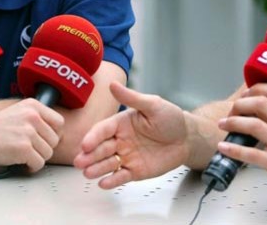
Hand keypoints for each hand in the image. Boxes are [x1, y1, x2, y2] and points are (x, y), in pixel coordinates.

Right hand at [0, 98, 64, 172]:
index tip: (43, 140)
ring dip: (37, 158)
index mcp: (33, 105)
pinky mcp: (23, 148)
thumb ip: (36, 119)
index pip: (59, 122)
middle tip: (29, 150)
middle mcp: (32, 116)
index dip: (52, 134)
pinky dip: (31, 167)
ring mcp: (28, 132)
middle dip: (43, 148)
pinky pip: (39, 163)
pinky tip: (21, 163)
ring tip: (23, 156)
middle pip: (54, 140)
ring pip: (48, 153)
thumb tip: (56, 134)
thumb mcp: (17, 112)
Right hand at [74, 81, 190, 187]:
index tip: (85, 144)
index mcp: (121, 123)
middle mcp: (120, 140)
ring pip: (107, 163)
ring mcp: (126, 156)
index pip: (103, 129)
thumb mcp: (152, 105)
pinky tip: (104, 183)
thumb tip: (112, 84)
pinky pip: (121, 176)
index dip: (93, 137)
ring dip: (96, 168)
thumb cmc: (170, 118)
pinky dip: (112, 180)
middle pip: (101, 148)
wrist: (187, 138)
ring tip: (88, 173)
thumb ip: (131, 98)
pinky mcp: (134, 170)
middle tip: (80, 161)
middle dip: (89, 155)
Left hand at [216, 83, 266, 209]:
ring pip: (255, 125)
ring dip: (233, 122)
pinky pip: (252, 153)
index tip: (245, 93)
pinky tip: (224, 148)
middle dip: (241, 104)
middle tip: (231, 110)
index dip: (258, 88)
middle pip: (262, 104)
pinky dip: (234, 149)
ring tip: (223, 125)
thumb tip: (256, 106)